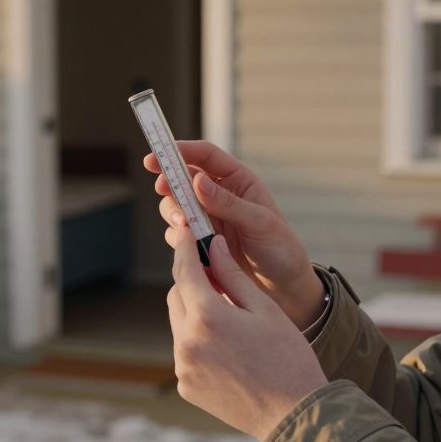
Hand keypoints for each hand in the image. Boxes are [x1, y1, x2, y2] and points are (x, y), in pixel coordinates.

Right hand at [144, 140, 324, 328]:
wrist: (284, 289)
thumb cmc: (281, 250)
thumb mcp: (260, 223)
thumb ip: (228, 202)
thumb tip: (197, 181)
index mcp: (238, 180)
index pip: (205, 156)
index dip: (179, 151)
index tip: (156, 157)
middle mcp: (220, 196)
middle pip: (183, 179)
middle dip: (169, 183)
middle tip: (162, 189)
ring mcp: (208, 219)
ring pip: (176, 206)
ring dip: (172, 212)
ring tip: (184, 226)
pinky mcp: (201, 242)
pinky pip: (178, 234)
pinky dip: (178, 238)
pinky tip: (191, 247)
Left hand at [168, 228, 328, 440]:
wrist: (294, 415)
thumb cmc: (288, 357)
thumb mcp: (264, 308)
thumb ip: (233, 274)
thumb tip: (214, 245)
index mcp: (207, 318)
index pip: (186, 270)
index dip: (185, 247)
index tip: (186, 231)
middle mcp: (187, 342)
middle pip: (178, 295)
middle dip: (192, 281)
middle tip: (215, 272)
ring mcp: (183, 368)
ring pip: (180, 323)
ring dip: (195, 312)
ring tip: (228, 314)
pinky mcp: (186, 386)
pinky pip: (186, 351)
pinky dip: (199, 341)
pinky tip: (228, 346)